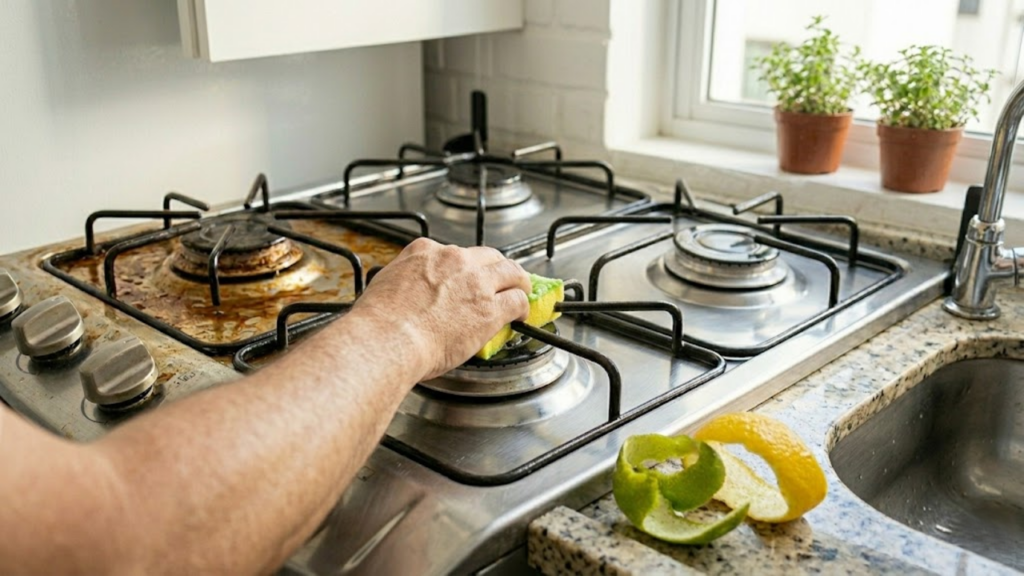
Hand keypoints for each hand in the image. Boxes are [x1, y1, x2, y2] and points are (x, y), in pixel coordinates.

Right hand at [351, 238, 531, 380]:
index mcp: (425, 252)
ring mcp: (476, 282)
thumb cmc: (381, 321)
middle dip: (497, 267)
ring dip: (518, 281)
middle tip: (502, 279)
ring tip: (521, 290)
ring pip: (510, 272)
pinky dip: (523, 306)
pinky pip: (517, 300)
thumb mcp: (385, 283)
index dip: (464, 267)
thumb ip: (404, 280)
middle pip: (488, 256)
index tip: (466, 277)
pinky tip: (521, 315)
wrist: (389, 337)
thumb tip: (408, 290)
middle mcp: (454, 260)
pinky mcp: (490, 308)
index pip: (453, 253)